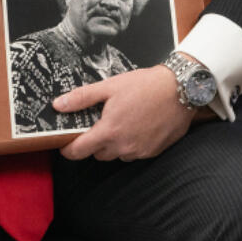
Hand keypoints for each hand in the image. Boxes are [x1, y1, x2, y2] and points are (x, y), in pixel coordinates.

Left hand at [54, 66, 194, 161]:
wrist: (182, 89)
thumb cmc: (147, 85)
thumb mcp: (111, 86)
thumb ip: (82, 97)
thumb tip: (59, 105)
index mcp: (108, 131)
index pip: (78, 152)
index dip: (68, 149)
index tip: (67, 143)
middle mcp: (123, 147)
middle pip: (97, 154)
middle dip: (94, 142)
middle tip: (100, 123)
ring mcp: (139, 151)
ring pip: (117, 155)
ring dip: (114, 144)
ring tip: (122, 122)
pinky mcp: (154, 151)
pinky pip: (135, 153)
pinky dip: (132, 144)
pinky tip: (138, 126)